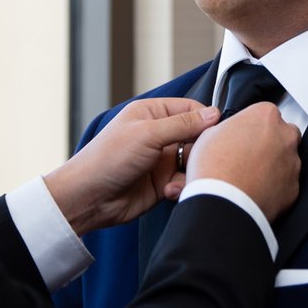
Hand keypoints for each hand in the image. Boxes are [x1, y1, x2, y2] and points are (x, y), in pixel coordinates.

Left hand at [43, 98, 218, 235]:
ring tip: (177, 179)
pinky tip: (167, 192)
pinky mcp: (163, 183)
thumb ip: (183, 124)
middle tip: (198, 160)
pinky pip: (185, 181)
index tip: (218, 133)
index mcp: (152, 113)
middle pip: (197, 137)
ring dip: (190, 172)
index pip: (191, 109)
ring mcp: (161, 159)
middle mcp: (159, 134)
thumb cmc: (109, 159)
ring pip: (194, 162)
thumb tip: (214, 114)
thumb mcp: (148, 134)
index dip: (207, 120)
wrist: (89, 198)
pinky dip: (181, 187)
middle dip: (201, 151)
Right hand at [184, 102, 300, 221]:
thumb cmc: (214, 169)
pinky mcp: (294, 188)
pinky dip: (275, 186)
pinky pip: (286, 183)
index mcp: (265, 115)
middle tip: (248, 155)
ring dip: (272, 165)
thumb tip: (228, 132)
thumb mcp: (209, 134)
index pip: (264, 114)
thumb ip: (227, 127)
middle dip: (269, 143)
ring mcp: (293, 163)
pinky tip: (256, 190)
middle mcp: (285, 136)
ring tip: (249, 176)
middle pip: (282, 134)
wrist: (223, 203)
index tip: (244, 136)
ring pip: (286, 160)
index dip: (251, 126)